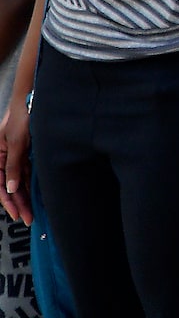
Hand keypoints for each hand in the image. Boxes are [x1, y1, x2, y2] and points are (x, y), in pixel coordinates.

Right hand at [0, 103, 28, 228]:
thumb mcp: (17, 142)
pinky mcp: (28, 153)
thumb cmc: (22, 117)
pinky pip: (28, 173)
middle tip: (29, 218)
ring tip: (33, 212)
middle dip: (18, 203)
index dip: (8, 201)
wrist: (35, 99)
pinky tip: (36, 196)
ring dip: (25, 197)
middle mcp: (5, 158)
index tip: (17, 214)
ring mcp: (17, 157)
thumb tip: (11, 188)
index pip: (0, 185)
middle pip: (10, 186)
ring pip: (19, 182)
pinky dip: (31, 185)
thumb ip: (14, 165)